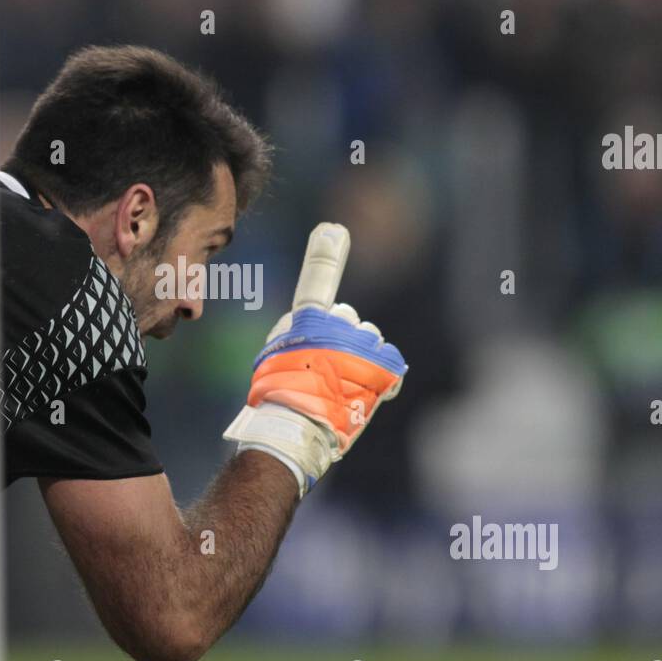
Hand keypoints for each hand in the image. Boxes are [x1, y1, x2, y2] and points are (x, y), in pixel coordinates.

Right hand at [223, 223, 406, 496]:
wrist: (296, 428)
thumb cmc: (278, 402)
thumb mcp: (271, 364)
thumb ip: (293, 343)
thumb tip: (305, 343)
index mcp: (305, 322)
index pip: (316, 283)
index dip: (325, 256)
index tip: (333, 231)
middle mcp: (336, 326)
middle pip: (348, 320)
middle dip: (345, 340)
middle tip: (330, 372)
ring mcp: (362, 344)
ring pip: (371, 341)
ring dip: (363, 360)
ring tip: (346, 390)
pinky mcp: (383, 365)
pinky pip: (390, 364)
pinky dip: (383, 380)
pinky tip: (367, 397)